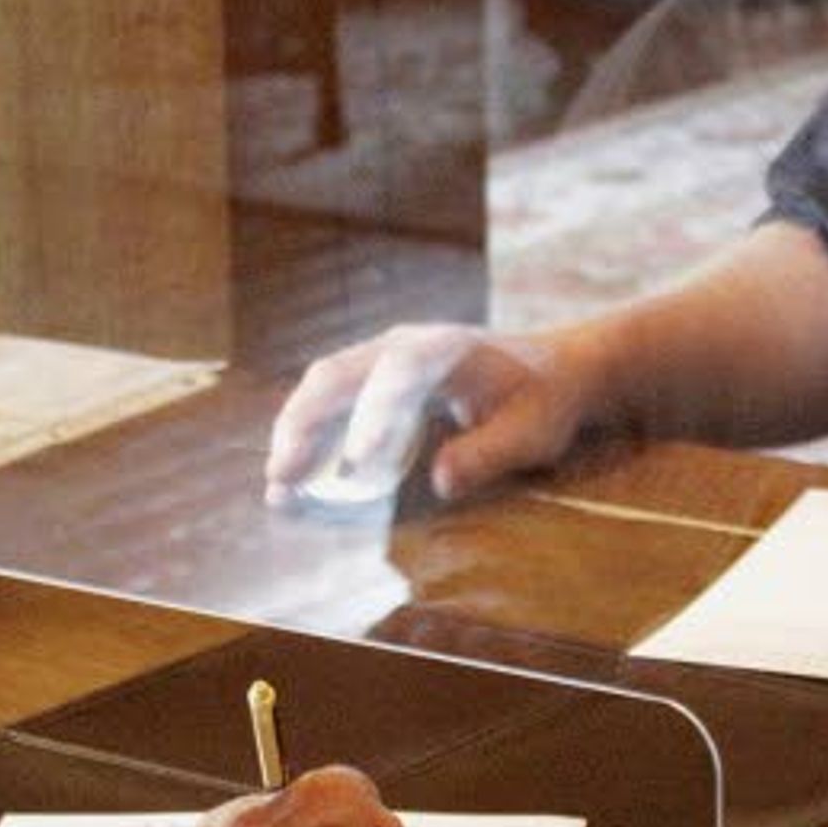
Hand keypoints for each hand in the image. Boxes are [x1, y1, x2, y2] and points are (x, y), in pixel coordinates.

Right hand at [260, 323, 592, 507]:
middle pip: (340, 373)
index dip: (374, 415)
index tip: (357, 463)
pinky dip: (308, 433)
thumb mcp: (532, 431)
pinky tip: (293, 474)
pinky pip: (331, 399)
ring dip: (296, 430)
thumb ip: (489, 452)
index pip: (399, 374)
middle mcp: (404, 344)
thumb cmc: (542, 400)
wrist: (549, 370)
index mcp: (446, 347)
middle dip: (306, 423)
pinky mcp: (374, 379)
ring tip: (277, 482)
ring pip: (324, 384)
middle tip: (283, 475)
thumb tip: (441, 481)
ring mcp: (383, 357)